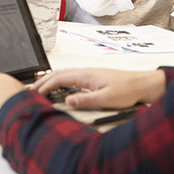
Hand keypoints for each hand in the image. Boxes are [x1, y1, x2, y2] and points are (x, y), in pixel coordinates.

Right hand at [31, 68, 165, 109]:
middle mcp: (85, 72)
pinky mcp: (93, 78)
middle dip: (43, 81)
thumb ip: (85, 99)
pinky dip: (60, 81)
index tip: (35, 93)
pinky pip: (71, 77)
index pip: (58, 78)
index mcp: (86, 75)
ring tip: (41, 88)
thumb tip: (68, 100)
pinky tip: (60, 87)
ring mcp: (89, 74)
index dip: (45, 86)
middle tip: (31, 90)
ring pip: (64, 74)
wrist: (142, 84)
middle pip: (58, 74)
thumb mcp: (106, 98)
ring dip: (50, 80)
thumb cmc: (128, 90)